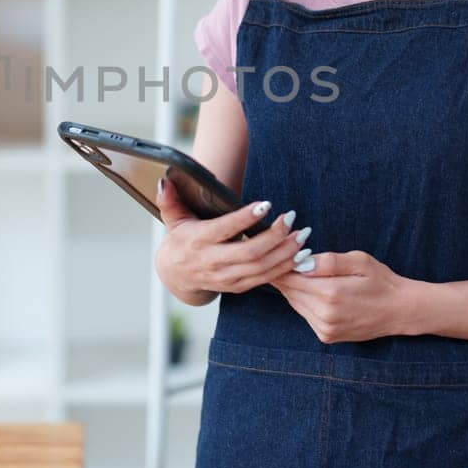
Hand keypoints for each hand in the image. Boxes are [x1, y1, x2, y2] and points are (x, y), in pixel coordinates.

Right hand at [152, 176, 312, 305]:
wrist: (177, 275)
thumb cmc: (180, 239)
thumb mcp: (172, 219)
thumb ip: (169, 200)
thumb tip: (165, 181)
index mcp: (199, 241)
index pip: (225, 230)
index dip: (246, 218)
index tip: (266, 205)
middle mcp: (213, 261)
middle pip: (250, 252)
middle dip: (275, 236)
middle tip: (291, 218)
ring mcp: (227, 277)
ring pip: (262, 267)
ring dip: (286, 251)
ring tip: (302, 234)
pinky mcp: (238, 286)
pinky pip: (266, 279)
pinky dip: (285, 266)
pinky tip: (299, 253)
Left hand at [274, 249, 414, 342]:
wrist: (401, 311)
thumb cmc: (382, 281)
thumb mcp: (359, 261)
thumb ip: (329, 261)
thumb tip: (301, 261)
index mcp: (331, 293)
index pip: (290, 278)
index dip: (282, 264)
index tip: (280, 252)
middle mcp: (324, 315)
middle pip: (289, 291)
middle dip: (285, 274)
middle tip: (285, 258)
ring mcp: (325, 329)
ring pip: (295, 303)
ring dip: (294, 288)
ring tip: (300, 271)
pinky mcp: (326, 336)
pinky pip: (305, 314)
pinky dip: (305, 301)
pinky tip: (315, 290)